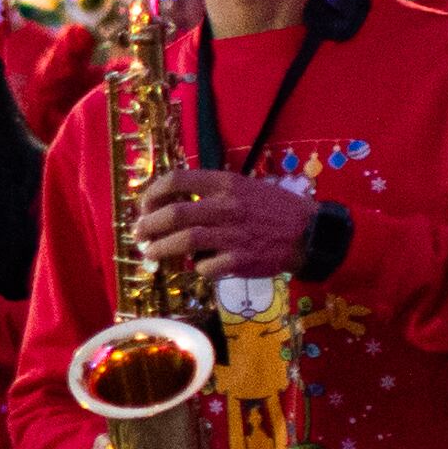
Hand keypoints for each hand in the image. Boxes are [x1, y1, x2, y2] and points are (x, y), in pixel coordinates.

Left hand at [129, 168, 316, 281]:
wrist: (308, 233)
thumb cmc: (272, 208)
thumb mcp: (244, 187)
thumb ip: (212, 192)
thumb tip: (173, 202)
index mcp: (225, 183)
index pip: (177, 180)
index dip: (152, 193)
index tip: (145, 205)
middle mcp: (227, 206)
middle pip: (174, 214)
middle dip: (148, 225)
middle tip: (138, 233)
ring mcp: (233, 235)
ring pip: (184, 242)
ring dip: (161, 249)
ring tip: (151, 253)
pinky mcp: (240, 261)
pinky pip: (205, 267)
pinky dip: (197, 268)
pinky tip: (198, 267)